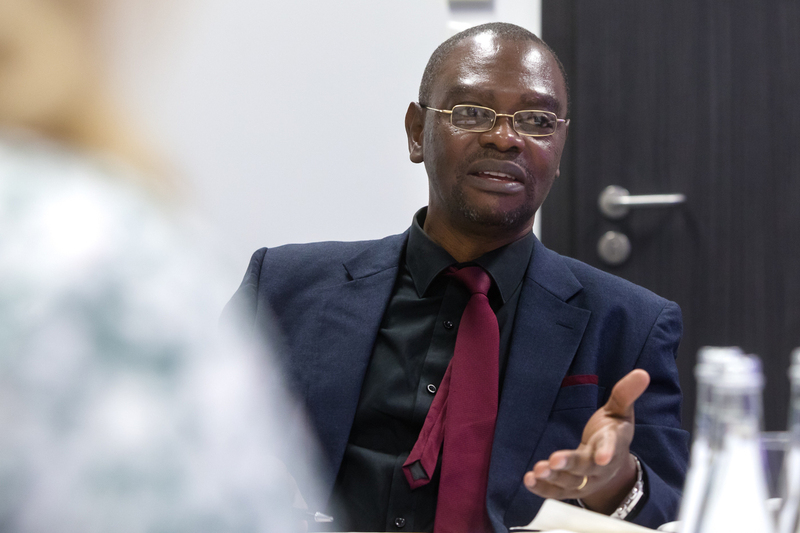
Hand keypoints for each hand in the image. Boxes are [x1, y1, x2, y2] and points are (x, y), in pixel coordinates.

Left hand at [523, 369, 649, 513]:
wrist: (610, 462)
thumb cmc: (612, 431)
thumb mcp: (620, 410)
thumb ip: (626, 393)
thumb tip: (642, 373)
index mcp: (614, 444)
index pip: (612, 447)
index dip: (607, 451)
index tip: (603, 457)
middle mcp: (600, 467)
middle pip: (586, 467)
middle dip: (570, 464)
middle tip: (554, 460)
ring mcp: (586, 480)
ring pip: (570, 483)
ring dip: (554, 478)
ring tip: (538, 470)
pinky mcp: (571, 488)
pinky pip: (557, 492)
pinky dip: (543, 489)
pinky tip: (529, 481)